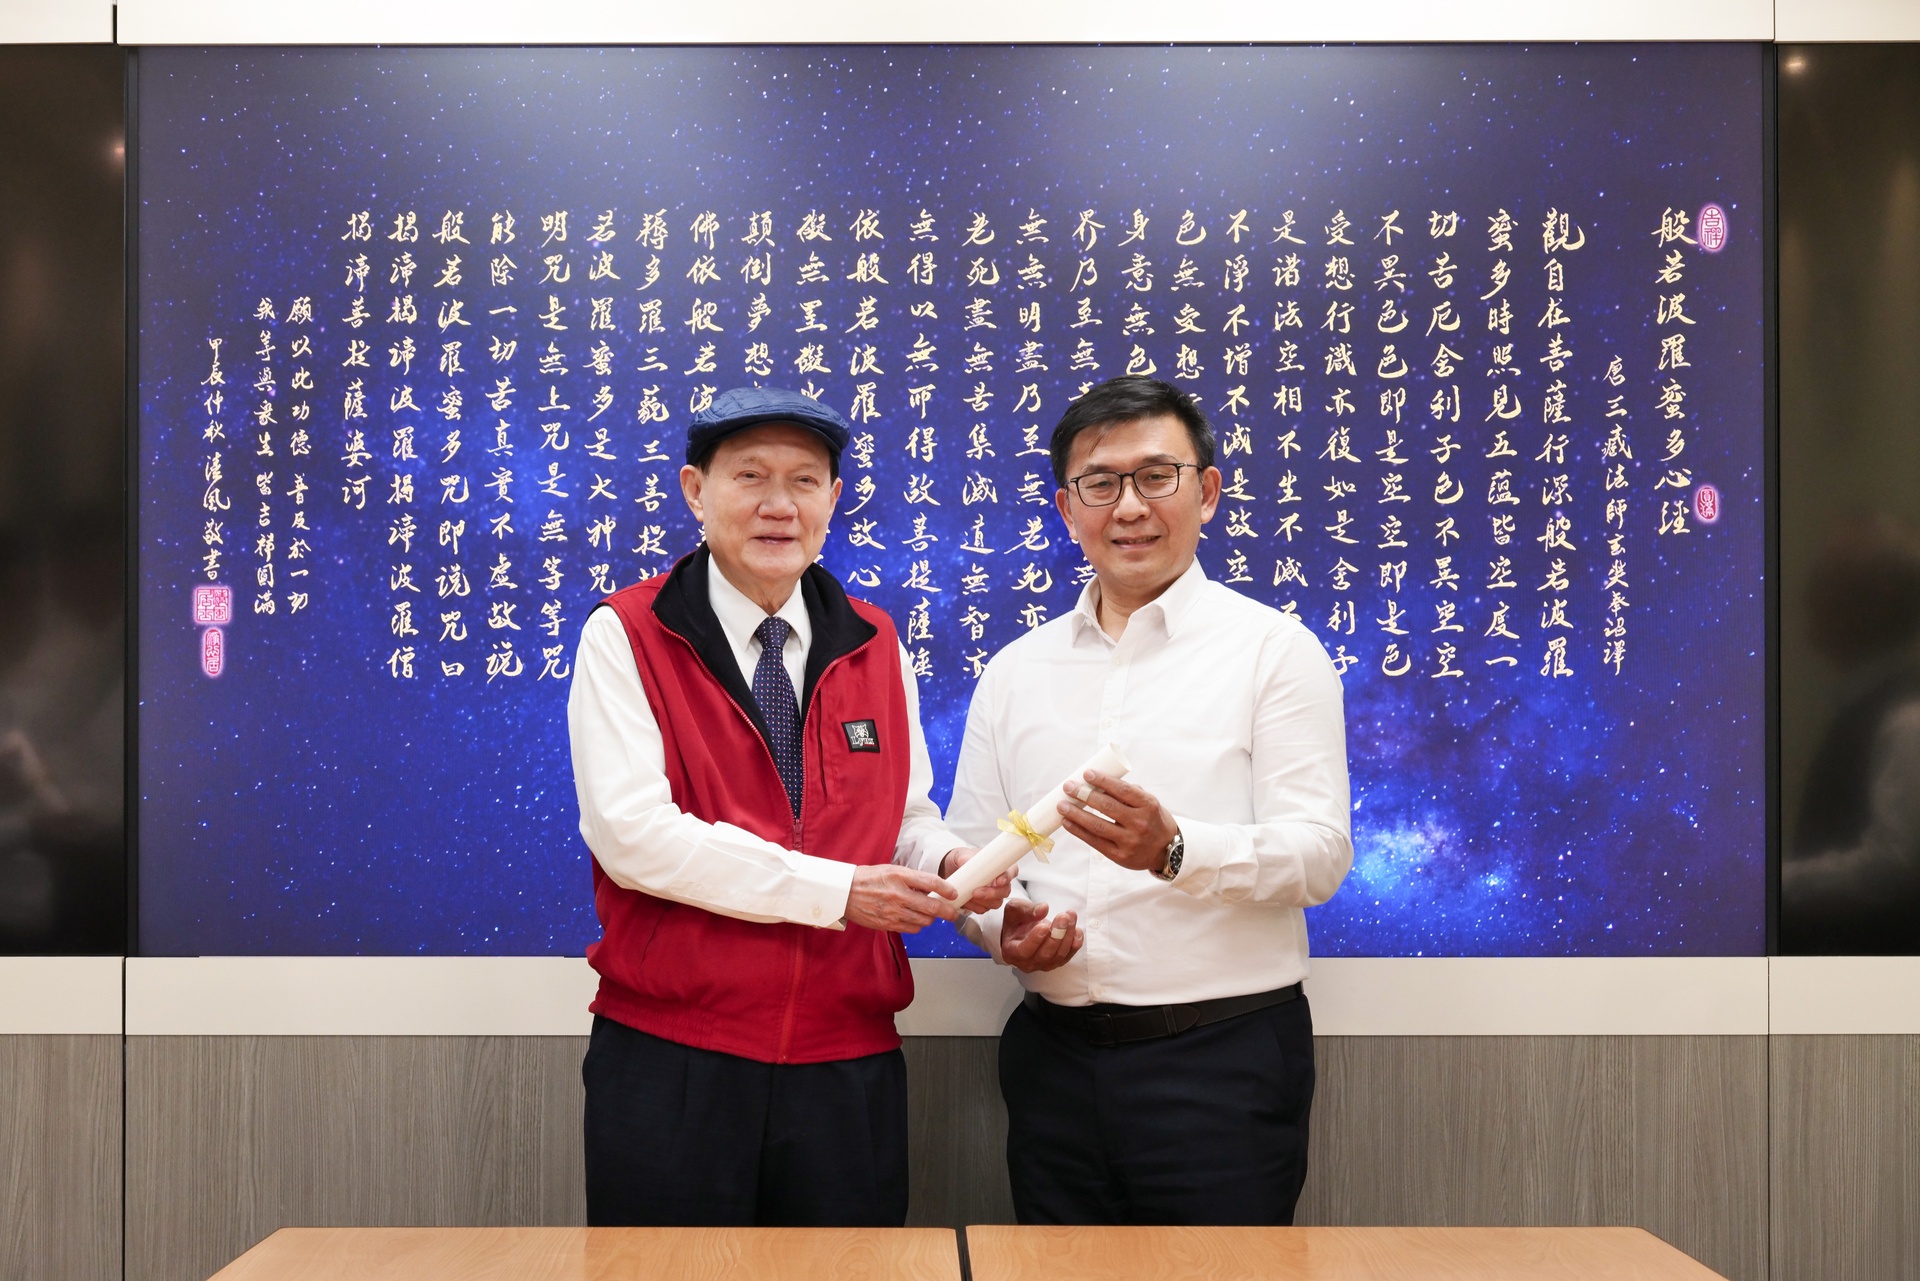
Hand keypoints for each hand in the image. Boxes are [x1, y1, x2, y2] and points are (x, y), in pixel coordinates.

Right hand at [844, 864, 959, 933]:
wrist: (845, 892)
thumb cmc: (869, 878)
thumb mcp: (892, 869)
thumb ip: (913, 878)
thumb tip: (934, 888)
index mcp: (900, 876)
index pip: (931, 882)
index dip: (947, 889)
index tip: (954, 894)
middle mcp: (898, 894)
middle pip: (932, 907)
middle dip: (948, 912)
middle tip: (953, 913)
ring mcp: (893, 911)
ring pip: (924, 921)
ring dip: (931, 919)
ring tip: (930, 914)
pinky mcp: (888, 924)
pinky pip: (912, 929)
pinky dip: (918, 925)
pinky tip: (915, 919)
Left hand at [938, 846, 1012, 912]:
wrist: (951, 871)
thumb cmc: (961, 860)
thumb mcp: (961, 855)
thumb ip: (965, 857)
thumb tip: (965, 861)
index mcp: (999, 866)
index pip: (1011, 871)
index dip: (1007, 877)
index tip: (998, 881)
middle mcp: (999, 881)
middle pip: (1005, 891)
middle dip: (992, 893)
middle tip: (977, 892)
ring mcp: (992, 893)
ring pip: (995, 903)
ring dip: (982, 901)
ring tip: (969, 896)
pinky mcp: (983, 903)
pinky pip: (983, 909)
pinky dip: (973, 906)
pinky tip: (965, 900)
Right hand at [1000, 900, 1082, 972]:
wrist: (1021, 930)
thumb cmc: (1015, 921)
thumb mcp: (1015, 910)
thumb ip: (1027, 910)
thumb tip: (1044, 908)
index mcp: (1012, 951)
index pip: (1024, 950)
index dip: (1035, 939)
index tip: (1044, 926)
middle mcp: (1027, 963)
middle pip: (1044, 954)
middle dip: (1056, 934)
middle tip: (1063, 917)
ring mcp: (1043, 965)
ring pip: (1058, 955)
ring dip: (1067, 936)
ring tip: (1071, 916)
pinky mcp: (1056, 962)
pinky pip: (1068, 956)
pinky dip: (1074, 944)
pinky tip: (1077, 930)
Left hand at [1056, 769, 1179, 873]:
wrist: (1167, 850)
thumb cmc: (1152, 820)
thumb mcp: (1149, 803)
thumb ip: (1128, 792)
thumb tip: (1098, 782)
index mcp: (1148, 805)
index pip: (1123, 790)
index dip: (1103, 781)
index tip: (1086, 773)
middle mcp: (1140, 823)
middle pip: (1107, 807)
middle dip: (1084, 795)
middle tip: (1069, 787)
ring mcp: (1130, 841)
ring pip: (1098, 826)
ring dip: (1076, 814)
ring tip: (1062, 805)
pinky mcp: (1119, 856)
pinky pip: (1095, 842)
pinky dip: (1078, 831)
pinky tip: (1067, 823)